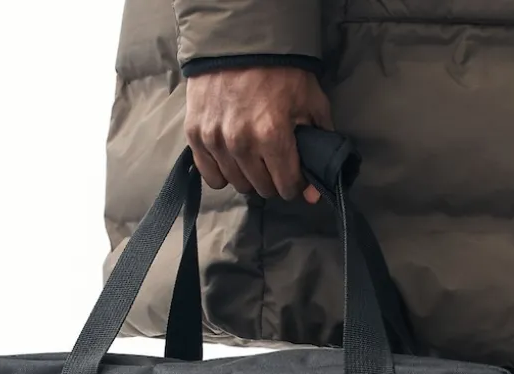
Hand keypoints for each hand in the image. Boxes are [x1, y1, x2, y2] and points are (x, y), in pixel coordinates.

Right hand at [185, 67, 333, 202]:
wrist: (239, 40)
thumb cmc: (280, 70)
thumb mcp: (311, 101)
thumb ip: (318, 146)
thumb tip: (313, 193)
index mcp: (272, 134)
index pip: (286, 185)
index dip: (294, 184)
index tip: (293, 175)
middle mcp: (241, 142)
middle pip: (262, 188)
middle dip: (272, 180)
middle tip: (274, 163)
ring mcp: (215, 139)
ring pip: (237, 184)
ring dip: (248, 176)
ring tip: (253, 157)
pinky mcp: (196, 134)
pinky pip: (210, 176)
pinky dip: (222, 173)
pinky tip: (232, 160)